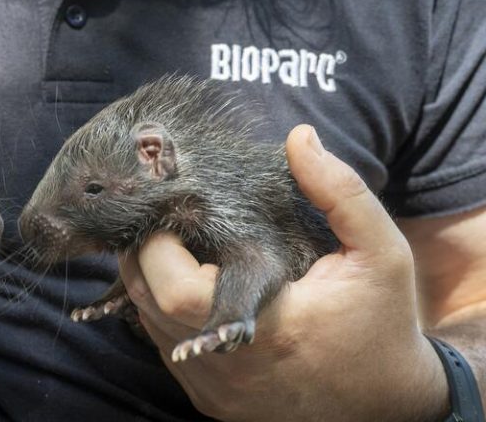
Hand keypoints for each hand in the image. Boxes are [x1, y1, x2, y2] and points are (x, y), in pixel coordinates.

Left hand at [118, 125, 449, 420]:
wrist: (386, 403)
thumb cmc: (380, 321)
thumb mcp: (379, 252)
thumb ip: (340, 192)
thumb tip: (299, 138)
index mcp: (270, 326)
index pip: (174, 289)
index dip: (158, 245)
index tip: (178, 211)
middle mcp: (231, 367)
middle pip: (147, 301)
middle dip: (148, 253)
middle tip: (175, 224)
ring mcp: (216, 389)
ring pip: (148, 324)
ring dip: (154, 280)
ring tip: (186, 250)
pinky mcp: (211, 401)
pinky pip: (163, 347)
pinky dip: (166, 312)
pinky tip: (197, 287)